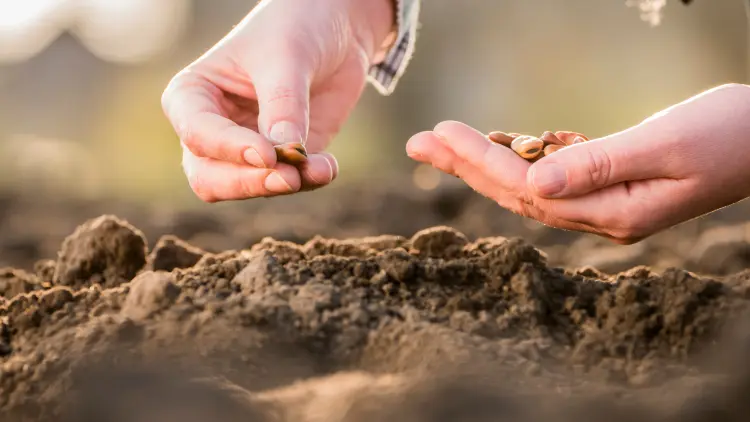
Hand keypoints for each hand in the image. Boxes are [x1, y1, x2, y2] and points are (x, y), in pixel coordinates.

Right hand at [161, 0, 394, 200]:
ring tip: (319, 168)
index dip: (230, 150)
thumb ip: (283, 105)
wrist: (335, 28)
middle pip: (210, 178)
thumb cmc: (295, 29)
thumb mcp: (286, 57)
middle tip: (288, 178)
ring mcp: (247, 148)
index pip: (198, 136)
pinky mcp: (284, 159)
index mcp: (192, 97)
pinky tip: (327, 166)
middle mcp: (212, 130)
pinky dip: (310, 180)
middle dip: (248, 183)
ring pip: (249, 188)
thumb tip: (286, 152)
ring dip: (284, 184)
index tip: (268, 154)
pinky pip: (291, 183)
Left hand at [406, 83, 749, 243]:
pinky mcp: (612, 184)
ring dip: (485, 160)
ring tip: (443, 141)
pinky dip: (524, 156)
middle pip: (516, 192)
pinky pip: (555, 174)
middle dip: (464, 165)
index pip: (527, 188)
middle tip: (418, 142)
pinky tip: (504, 142)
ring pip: (529, 183)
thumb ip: (597, 164)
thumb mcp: (663, 146)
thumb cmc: (728, 136)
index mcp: (611, 212)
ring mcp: (606, 203)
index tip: (441, 134)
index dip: (480, 160)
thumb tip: (532, 185)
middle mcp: (601, 215)